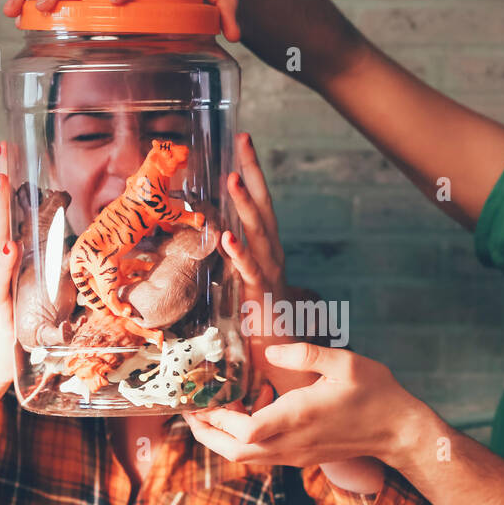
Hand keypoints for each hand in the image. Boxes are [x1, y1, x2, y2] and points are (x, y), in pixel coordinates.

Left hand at [183, 344, 430, 470]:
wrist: (398, 432)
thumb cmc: (375, 393)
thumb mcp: (345, 362)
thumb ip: (305, 353)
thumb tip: (270, 349)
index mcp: (299, 418)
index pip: (245, 431)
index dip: (218, 419)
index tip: (205, 397)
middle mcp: (292, 443)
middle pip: (235, 452)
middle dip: (207, 433)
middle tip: (192, 409)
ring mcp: (295, 455)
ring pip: (245, 458)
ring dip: (221, 439)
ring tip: (211, 411)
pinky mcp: (300, 457)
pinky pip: (260, 455)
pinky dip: (242, 440)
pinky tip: (247, 412)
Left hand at [222, 133, 318, 397]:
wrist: (287, 363)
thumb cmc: (265, 326)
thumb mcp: (246, 285)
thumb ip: (236, 262)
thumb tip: (216, 237)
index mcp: (269, 252)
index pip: (261, 206)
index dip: (253, 173)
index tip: (243, 141)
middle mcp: (273, 258)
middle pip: (264, 208)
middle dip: (253, 174)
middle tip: (244, 141)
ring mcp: (269, 277)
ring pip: (258, 235)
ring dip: (245, 206)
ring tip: (232, 178)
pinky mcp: (261, 299)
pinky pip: (250, 273)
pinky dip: (239, 255)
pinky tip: (226, 238)